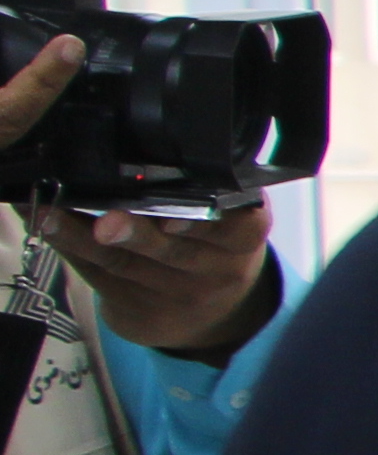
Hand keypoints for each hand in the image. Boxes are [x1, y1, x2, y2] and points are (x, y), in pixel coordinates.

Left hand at [0, 41, 268, 360]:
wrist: (213, 308)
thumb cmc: (214, 240)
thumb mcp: (231, 211)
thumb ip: (205, 184)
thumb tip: (144, 138)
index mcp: (247, 230)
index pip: (238, 225)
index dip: (204, 224)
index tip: (173, 219)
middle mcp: (219, 267)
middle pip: (174, 250)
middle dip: (137, 234)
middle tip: (108, 222)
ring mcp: (181, 295)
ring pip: (129, 267)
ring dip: (86, 241)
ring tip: (55, 219)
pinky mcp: (147, 315)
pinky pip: (103, 282)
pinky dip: (73, 253)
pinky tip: (52, 232)